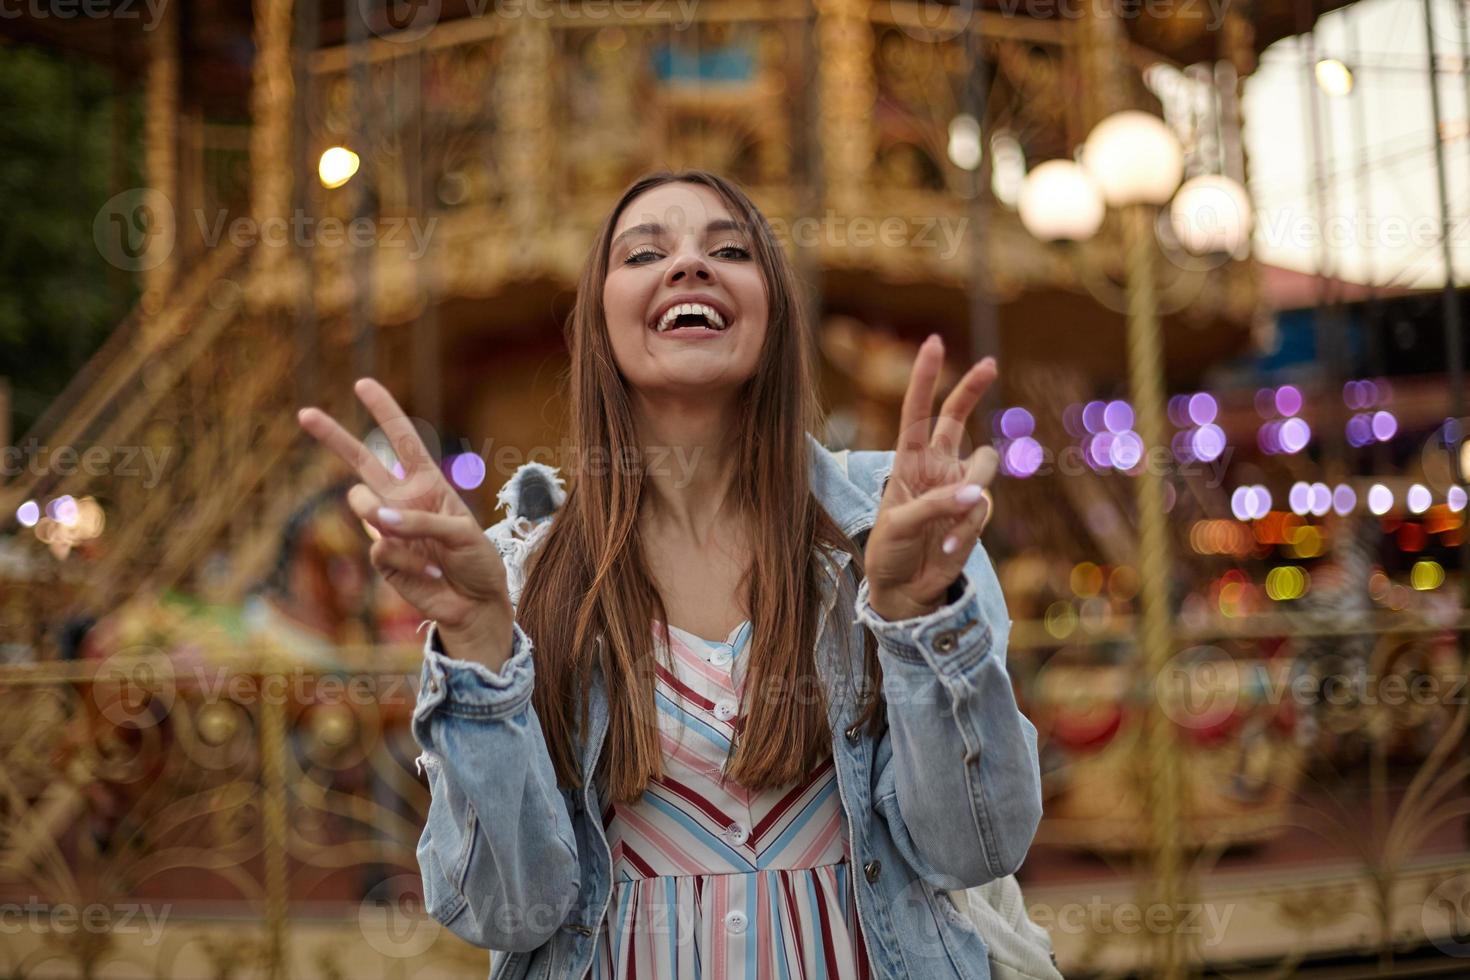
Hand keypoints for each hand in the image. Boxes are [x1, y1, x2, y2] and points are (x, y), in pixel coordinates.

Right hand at [296, 379, 513, 667]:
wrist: (475, 604)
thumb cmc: (477, 561)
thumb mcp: (462, 534)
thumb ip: (421, 523)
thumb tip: (377, 522)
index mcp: (428, 484)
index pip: (403, 441)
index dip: (385, 412)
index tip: (362, 384)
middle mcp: (403, 501)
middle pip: (362, 460)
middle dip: (333, 436)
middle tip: (304, 413)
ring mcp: (388, 528)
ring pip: (361, 503)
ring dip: (379, 513)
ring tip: (411, 538)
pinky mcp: (383, 558)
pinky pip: (380, 547)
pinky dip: (406, 560)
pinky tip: (426, 571)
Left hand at [863, 335, 998, 622]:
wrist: (905, 589)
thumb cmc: (889, 551)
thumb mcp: (899, 525)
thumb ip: (935, 506)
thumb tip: (976, 494)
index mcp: (909, 460)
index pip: (918, 412)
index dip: (926, 378)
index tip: (935, 343)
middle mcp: (937, 466)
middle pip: (958, 417)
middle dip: (972, 388)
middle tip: (991, 363)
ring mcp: (960, 487)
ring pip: (984, 465)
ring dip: (968, 493)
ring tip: (944, 529)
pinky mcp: (976, 513)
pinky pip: (982, 508)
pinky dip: (965, 529)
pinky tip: (946, 548)